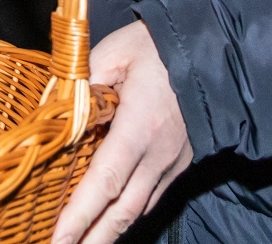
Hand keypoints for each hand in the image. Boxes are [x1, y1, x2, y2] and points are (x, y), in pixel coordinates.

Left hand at [53, 21, 191, 243]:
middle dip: (93, 239)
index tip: (59, 238)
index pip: (105, 180)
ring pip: (138, 210)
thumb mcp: (115, 51)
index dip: (80, 214)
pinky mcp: (181, 163)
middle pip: (122, 211)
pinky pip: (152, 197)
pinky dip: (129, 213)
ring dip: (110, 232)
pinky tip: (110, 222)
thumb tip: (57, 107)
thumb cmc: (160, 46)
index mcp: (139, 128)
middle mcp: (158, 155)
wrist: (214, 49)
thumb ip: (83, 81)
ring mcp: (172, 163)